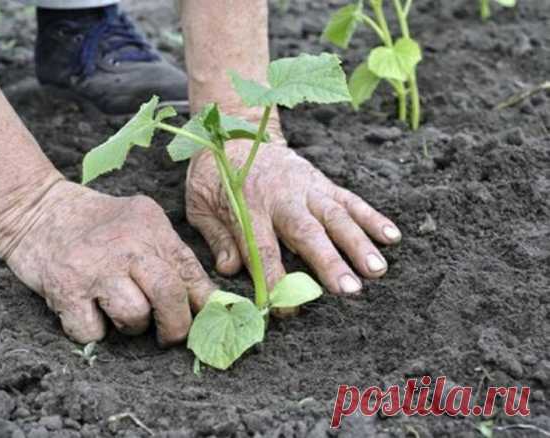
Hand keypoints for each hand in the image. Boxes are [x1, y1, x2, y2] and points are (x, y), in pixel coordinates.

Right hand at [3, 181, 214, 344]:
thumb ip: (170, 256)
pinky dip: (93, 331)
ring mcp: (95, 268)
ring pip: (134, 317)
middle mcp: (126, 245)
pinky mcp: (65, 289)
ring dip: (131, 326)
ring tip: (117, 310)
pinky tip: (87, 310)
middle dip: (175, 325)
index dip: (203, 303)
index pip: (190, 271)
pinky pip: (93, 333)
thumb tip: (207, 301)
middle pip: (168, 295)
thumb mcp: (140, 225)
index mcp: (151, 227)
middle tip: (169, 334)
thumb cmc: (96, 226)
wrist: (36, 210)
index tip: (204, 320)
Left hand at [186, 136, 400, 296]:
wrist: (235, 133)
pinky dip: (372, 217)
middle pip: (307, 233)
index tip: (284, 309)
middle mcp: (282, 197)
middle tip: (349, 290)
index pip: (263, 249)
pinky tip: (392, 237)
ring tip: (377, 270)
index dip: (274, 280)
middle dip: (329, 262)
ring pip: (336, 216)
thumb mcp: (200, 205)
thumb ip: (217, 237)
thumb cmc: (215, 176)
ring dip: (358, 244)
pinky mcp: (322, 182)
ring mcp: (306, 188)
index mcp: (248, 206)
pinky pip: (350, 200)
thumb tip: (230, 270)